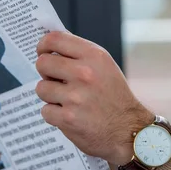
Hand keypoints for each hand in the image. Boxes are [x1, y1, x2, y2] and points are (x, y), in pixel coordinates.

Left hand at [35, 31, 154, 164]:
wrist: (129, 130)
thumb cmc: (115, 97)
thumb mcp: (105, 67)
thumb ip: (80, 55)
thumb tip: (50, 46)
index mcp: (94, 56)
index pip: (55, 39)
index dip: (43, 45)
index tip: (42, 52)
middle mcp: (85, 73)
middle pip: (43, 63)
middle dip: (46, 72)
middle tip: (56, 80)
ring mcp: (76, 96)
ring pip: (41, 88)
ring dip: (51, 96)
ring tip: (68, 101)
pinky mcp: (68, 118)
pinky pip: (45, 111)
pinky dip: (55, 115)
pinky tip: (71, 116)